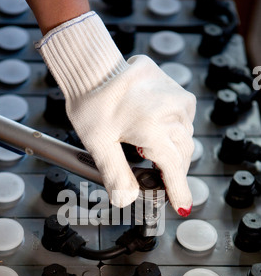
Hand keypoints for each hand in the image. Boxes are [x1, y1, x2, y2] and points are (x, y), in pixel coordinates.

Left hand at [37, 12, 195, 213]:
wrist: (95, 68)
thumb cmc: (93, 102)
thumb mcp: (99, 144)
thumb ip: (115, 174)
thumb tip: (125, 200)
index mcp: (153, 127)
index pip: (172, 168)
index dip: (177, 190)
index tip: (182, 206)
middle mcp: (172, 112)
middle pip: (181, 156)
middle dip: (171, 172)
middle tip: (157, 182)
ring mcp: (178, 99)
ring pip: (184, 139)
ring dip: (172, 152)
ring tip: (148, 152)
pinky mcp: (179, 92)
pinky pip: (183, 122)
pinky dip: (173, 133)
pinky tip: (154, 131)